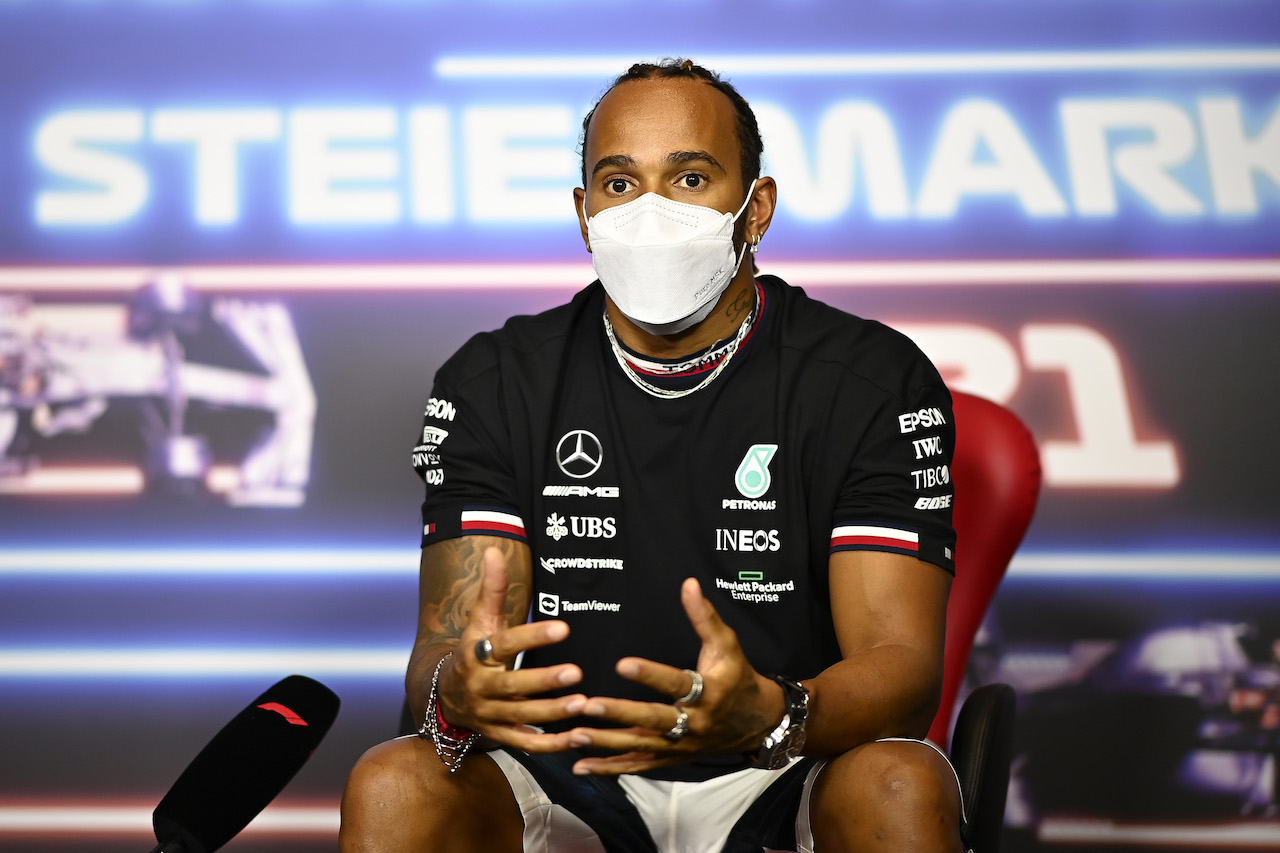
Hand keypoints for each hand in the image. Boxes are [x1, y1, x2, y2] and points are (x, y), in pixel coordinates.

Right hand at [436, 547, 587, 751]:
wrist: (445, 695)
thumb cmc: (472, 650)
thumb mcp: (479, 621)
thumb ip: (490, 589)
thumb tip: (494, 551)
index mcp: (476, 656)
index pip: (505, 644)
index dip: (533, 637)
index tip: (564, 628)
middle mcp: (481, 688)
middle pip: (513, 686)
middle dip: (544, 681)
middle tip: (577, 672)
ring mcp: (489, 715)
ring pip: (522, 718)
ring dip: (552, 713)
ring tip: (584, 704)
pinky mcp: (499, 735)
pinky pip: (526, 744)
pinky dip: (552, 745)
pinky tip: (579, 737)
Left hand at [566, 577, 783, 774]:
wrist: (757, 722)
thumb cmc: (737, 676)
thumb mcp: (727, 644)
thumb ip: (705, 616)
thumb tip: (688, 584)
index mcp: (709, 693)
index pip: (677, 683)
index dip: (650, 674)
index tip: (622, 663)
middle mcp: (694, 723)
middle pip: (654, 721)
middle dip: (620, 714)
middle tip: (588, 705)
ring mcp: (681, 746)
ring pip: (641, 746)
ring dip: (607, 742)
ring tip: (575, 734)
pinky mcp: (671, 758)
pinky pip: (638, 765)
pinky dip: (610, 767)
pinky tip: (580, 765)